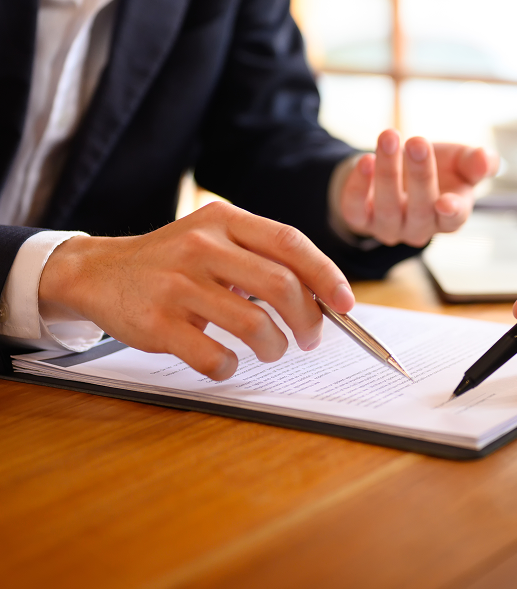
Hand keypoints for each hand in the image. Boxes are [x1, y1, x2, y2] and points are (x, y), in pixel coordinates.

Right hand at [38, 202, 354, 379]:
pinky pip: (213, 356)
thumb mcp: (215, 239)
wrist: (99, 273)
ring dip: (274, 347)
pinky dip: (230, 367)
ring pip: (253, 325)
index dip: (326, 275)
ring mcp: (177, 285)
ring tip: (273, 350)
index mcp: (224, 221)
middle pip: (280, 285)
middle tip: (310, 338)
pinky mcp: (156, 323)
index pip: (290, 243)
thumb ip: (263, 257)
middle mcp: (201, 247)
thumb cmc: (174, 261)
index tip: (345, 303)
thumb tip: (323, 296)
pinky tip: (227, 362)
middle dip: (308, 319)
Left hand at [337, 129, 497, 246]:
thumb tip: (486, 159)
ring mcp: (389, 227)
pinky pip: (355, 210)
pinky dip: (358, 187)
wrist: (397, 168)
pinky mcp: (360, 220)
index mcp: (450, 216)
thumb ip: (477, 162)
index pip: (453, 220)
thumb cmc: (437, 167)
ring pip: (387, 207)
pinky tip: (364, 160)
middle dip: (419, 175)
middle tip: (418, 141)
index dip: (451, 213)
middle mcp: (419, 228)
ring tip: (389, 137)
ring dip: (388, 172)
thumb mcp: (460, 160)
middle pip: (420, 209)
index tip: (446, 201)